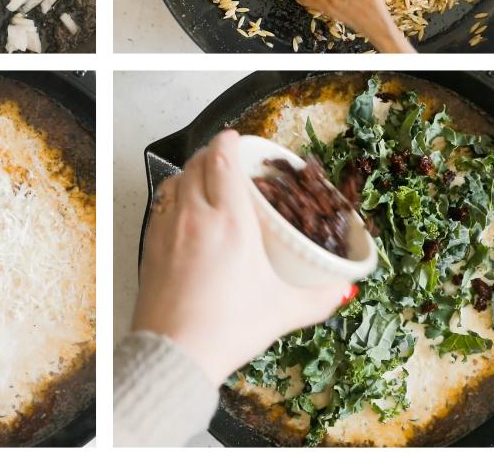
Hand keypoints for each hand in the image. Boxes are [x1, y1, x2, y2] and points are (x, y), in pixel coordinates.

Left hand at [132, 130, 354, 384]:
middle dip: (211, 152)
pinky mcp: (150, 248)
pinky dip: (173, 196)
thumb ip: (319, 297)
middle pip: (197, 164)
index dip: (228, 143)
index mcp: (231, 222)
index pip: (222, 162)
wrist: (174, 354)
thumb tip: (344, 289)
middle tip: (226, 156)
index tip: (236, 139)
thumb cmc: (225, 329)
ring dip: (190, 171)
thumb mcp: (282, 311)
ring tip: (204, 178)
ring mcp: (168, 230)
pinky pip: (161, 206)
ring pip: (175, 181)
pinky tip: (183, 210)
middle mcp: (195, 217)